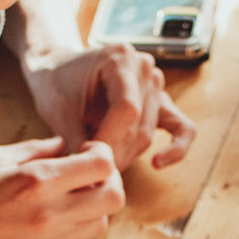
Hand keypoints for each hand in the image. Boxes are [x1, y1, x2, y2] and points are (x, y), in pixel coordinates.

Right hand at [0, 137, 123, 238]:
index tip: (86, 151)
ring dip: (91, 208)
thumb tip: (65, 145)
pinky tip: (41, 218)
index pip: (102, 165)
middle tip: (87, 176)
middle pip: (113, 198)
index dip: (101, 154)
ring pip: (99, 225)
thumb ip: (34, 150)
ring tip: (65, 198)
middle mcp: (47, 214)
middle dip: (107, 182)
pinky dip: (67, 228)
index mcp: (35, 181)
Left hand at [23, 44, 195, 169]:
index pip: (127, 109)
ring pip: (148, 132)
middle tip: (90, 169)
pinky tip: (157, 163)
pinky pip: (182, 128)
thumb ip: (74, 141)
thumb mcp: (58, 110)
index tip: (88, 159)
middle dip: (114, 152)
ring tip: (101, 164)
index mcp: (120, 58)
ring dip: (125, 154)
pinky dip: (176, 148)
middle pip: (139, 124)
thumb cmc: (56, 84)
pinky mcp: (160, 102)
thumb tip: (89, 179)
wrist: (58, 70)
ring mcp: (155, 84)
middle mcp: (144, 67)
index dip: (109, 140)